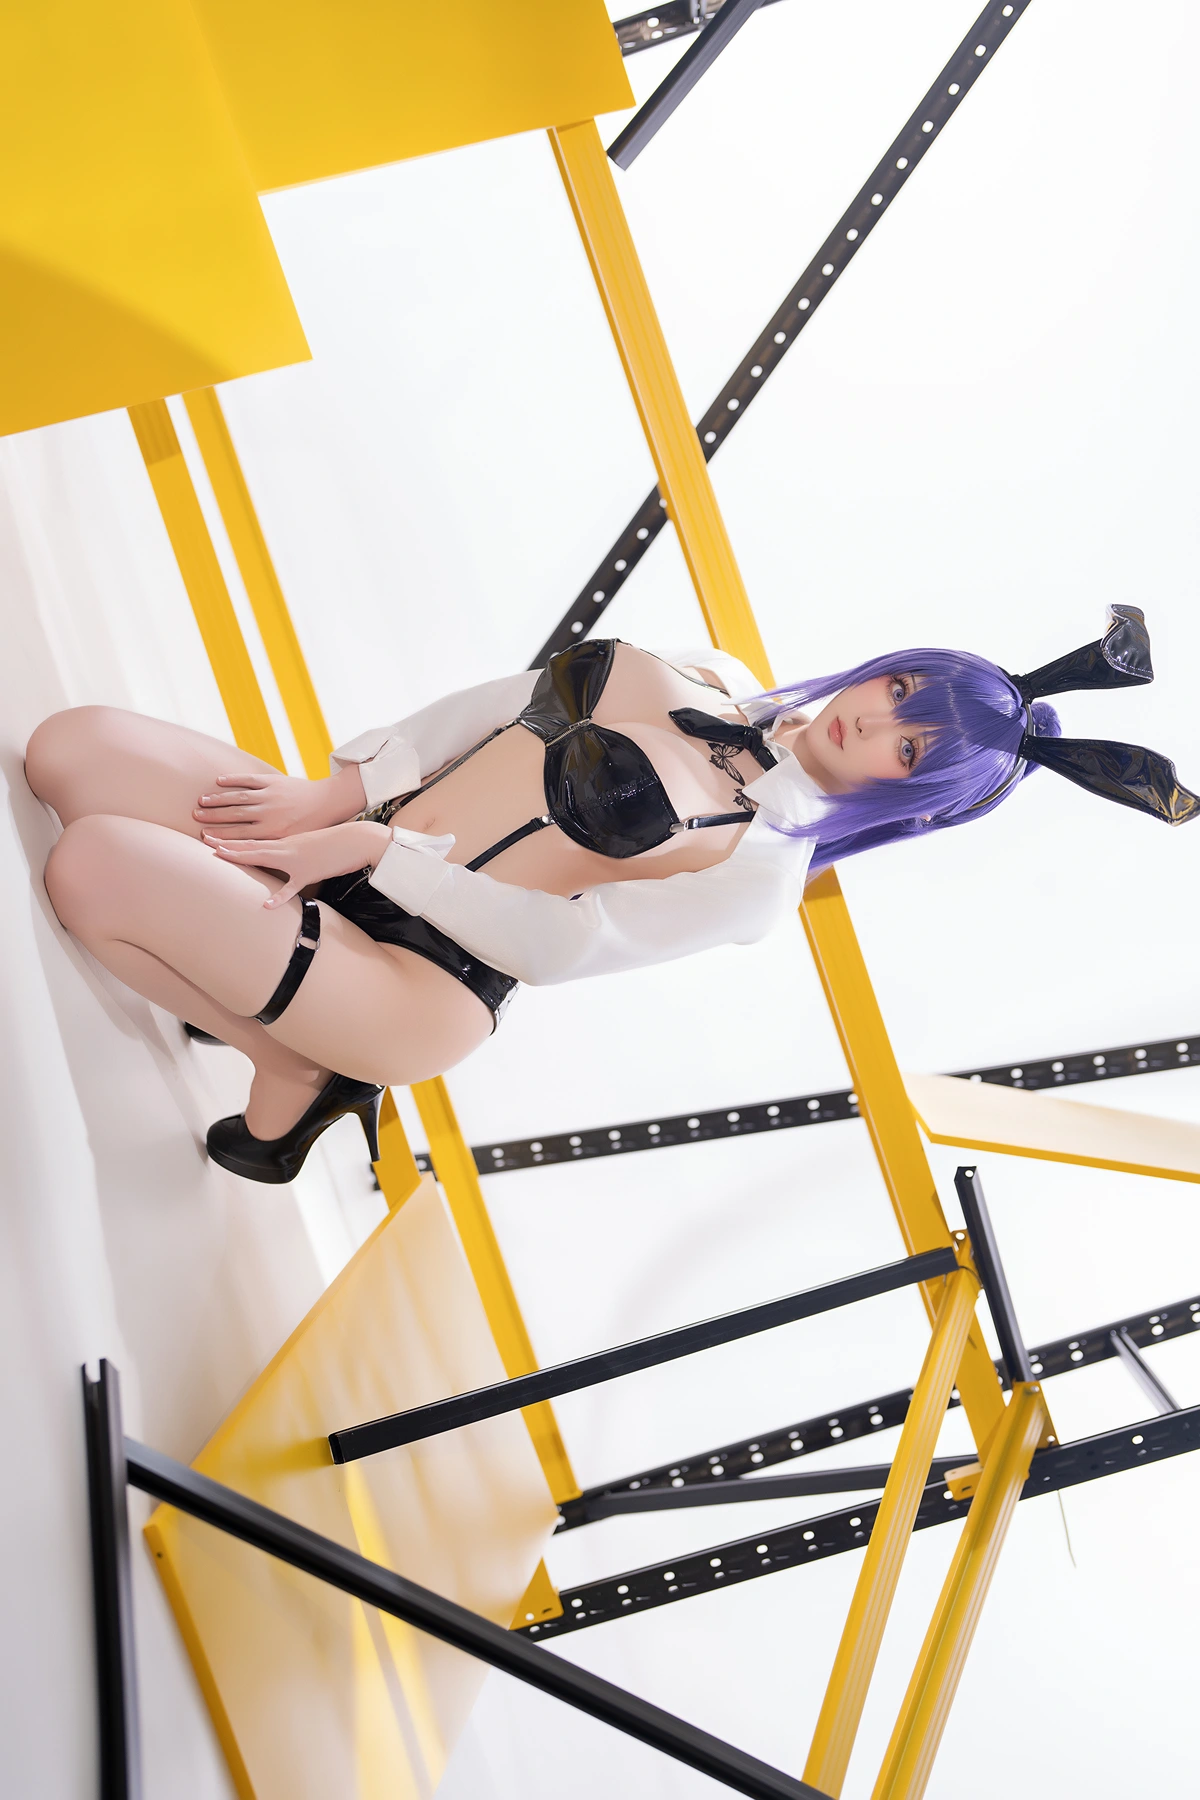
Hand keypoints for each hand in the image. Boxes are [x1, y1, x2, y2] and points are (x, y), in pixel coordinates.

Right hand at [193, 764, 365, 839]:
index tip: (205, 838)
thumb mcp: (293, 845)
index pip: (241, 835)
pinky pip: (249, 780)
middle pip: (235, 816)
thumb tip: (258, 882)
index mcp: (274, 832)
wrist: (328, 802)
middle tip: (195, 817)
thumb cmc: (310, 827)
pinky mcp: (273, 781)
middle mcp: (269, 813)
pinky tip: (218, 781)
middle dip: (214, 817)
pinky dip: (233, 780)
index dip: (222, 837)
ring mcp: (270, 796)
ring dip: (218, 799)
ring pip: (239, 797)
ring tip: (201, 801)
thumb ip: (274, 856)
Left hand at [205, 821, 392, 906]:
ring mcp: (296, 861)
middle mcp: (286, 848)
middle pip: (251, 845)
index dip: (231, 840)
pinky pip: (292, 888)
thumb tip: (280, 857)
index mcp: (286, 841)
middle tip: (205, 840)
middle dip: (227, 844)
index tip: (211, 837)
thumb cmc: (335, 842)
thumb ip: (293, 852)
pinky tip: (266, 905)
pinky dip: (279, 897)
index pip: (253, 839)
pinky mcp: (309, 874)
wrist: (356, 840)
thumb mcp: (309, 844)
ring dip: (242, 856)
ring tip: (221, 855)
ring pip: (263, 857)